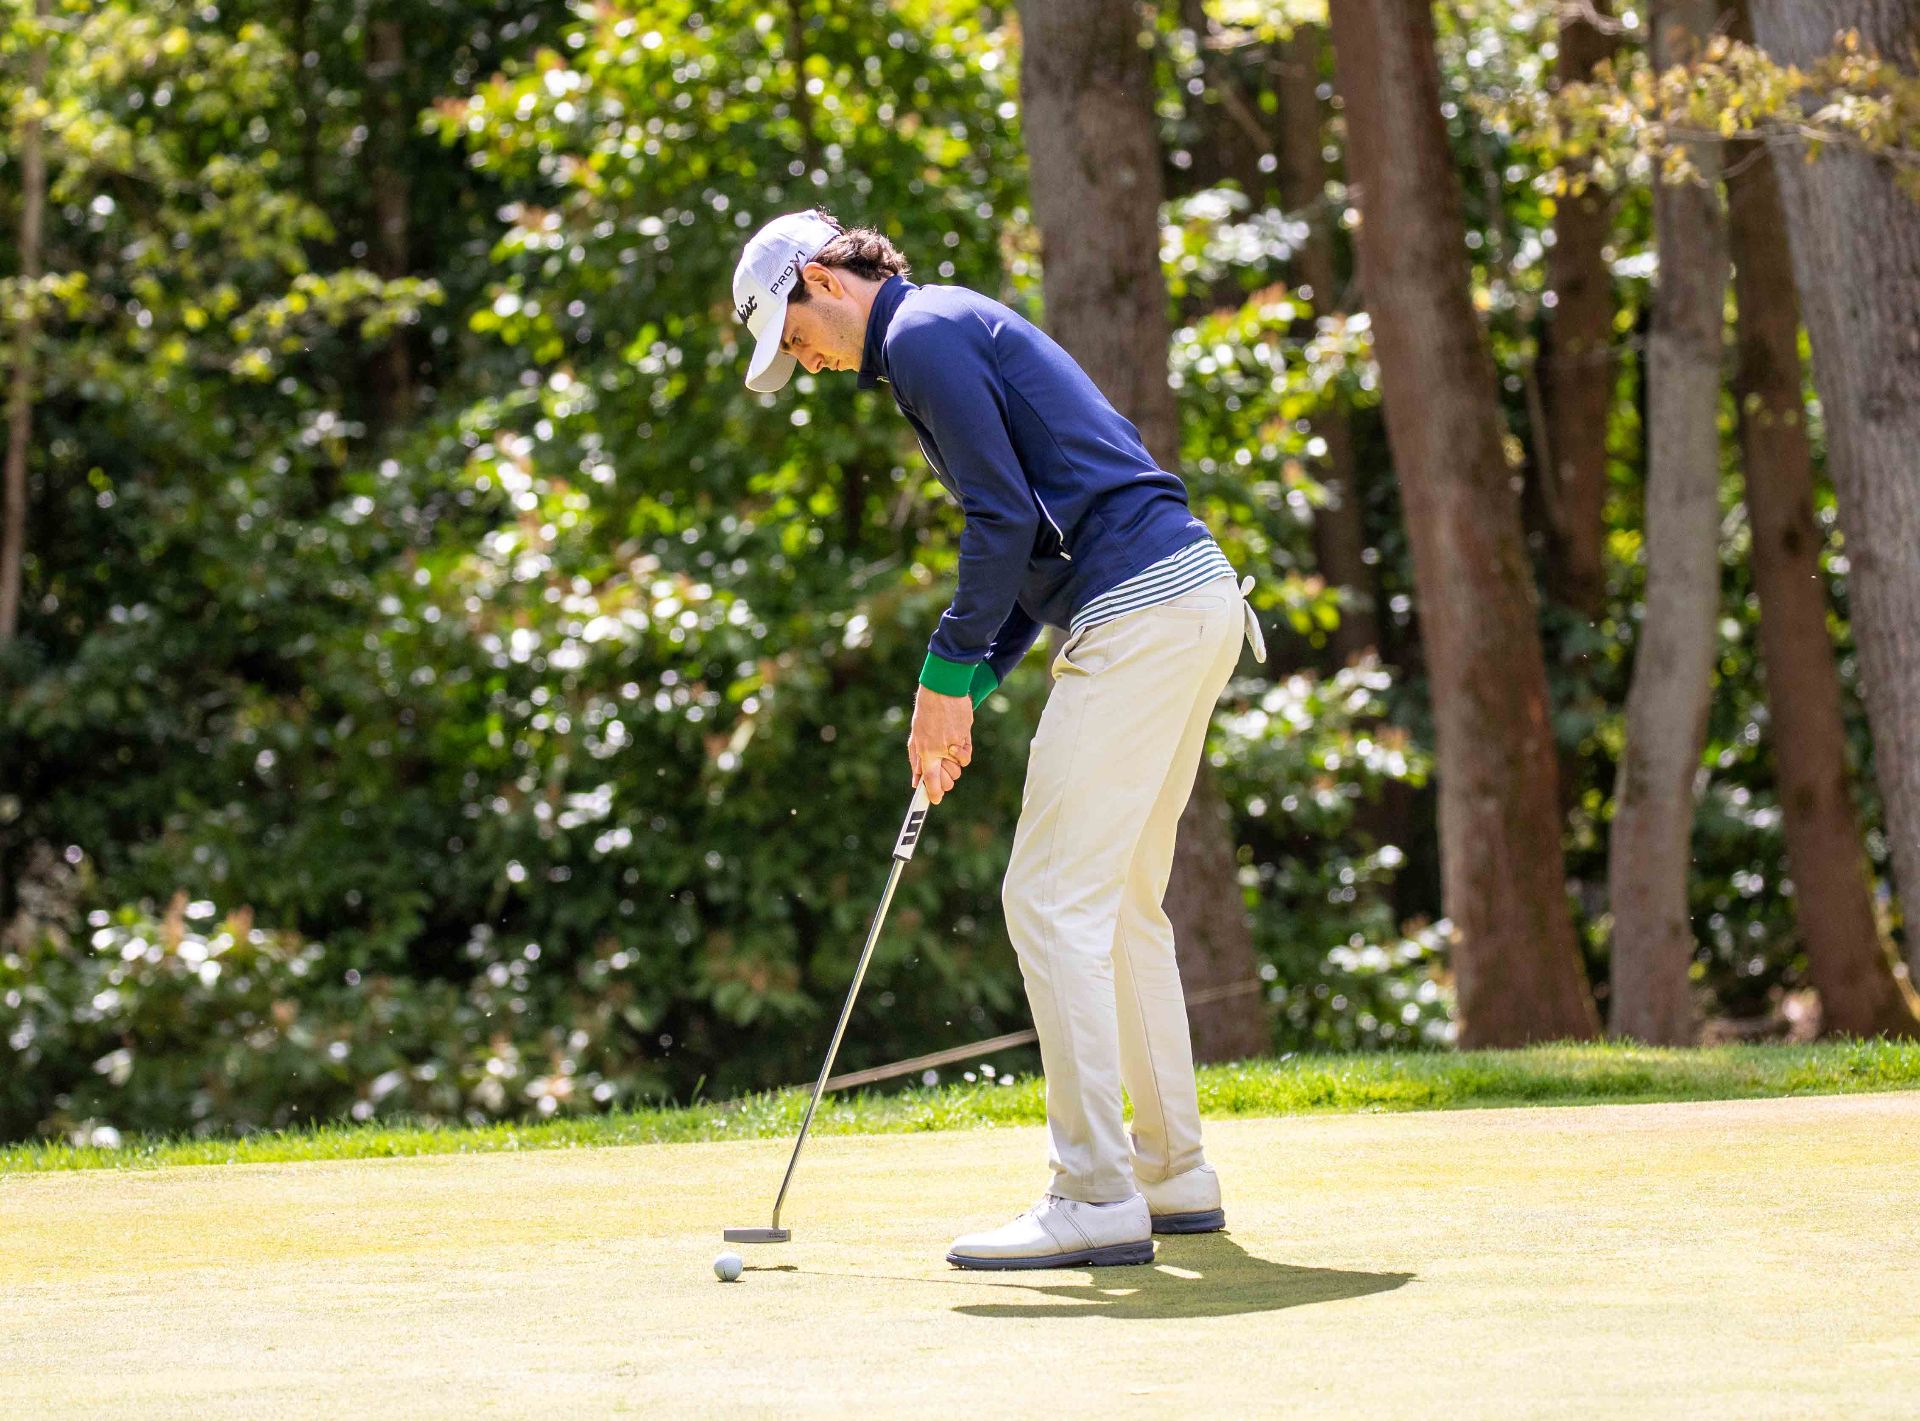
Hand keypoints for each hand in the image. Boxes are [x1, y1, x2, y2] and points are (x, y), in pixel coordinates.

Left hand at [908, 683, 974, 805]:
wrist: (942, 689)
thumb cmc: (926, 712)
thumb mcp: (915, 737)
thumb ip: (916, 760)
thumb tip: (916, 781)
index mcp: (926, 751)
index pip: (931, 780)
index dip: (933, 794)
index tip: (935, 800)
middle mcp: (941, 750)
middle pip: (949, 779)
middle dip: (946, 782)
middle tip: (941, 775)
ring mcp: (955, 744)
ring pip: (959, 769)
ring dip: (953, 767)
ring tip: (946, 755)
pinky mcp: (966, 737)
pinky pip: (966, 756)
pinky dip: (962, 756)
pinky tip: (956, 747)